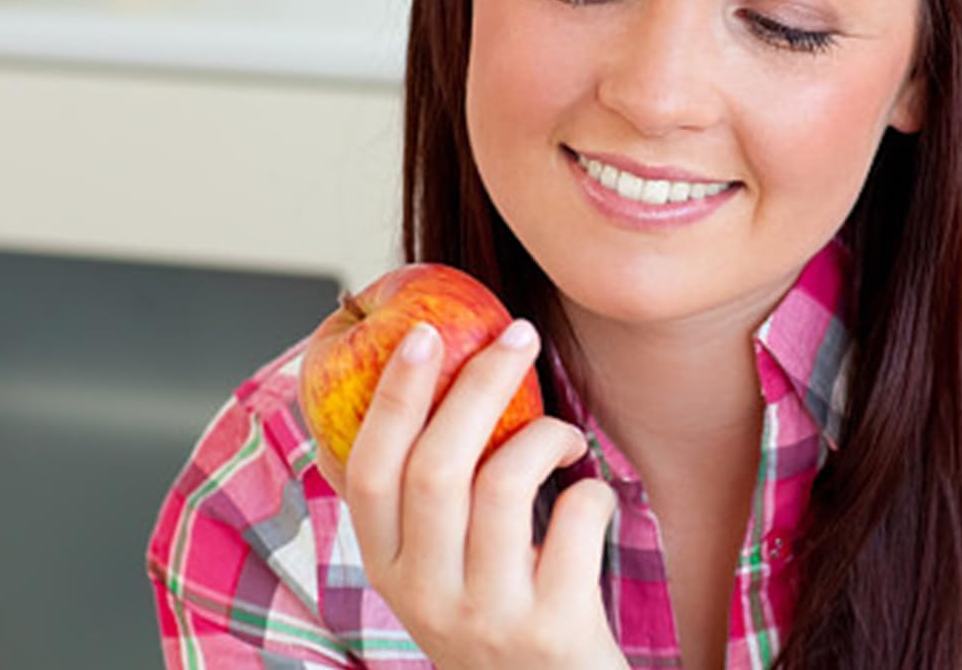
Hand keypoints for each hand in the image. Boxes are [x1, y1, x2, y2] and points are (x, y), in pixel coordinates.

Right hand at [328, 318, 628, 669]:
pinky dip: (593, 490)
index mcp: (391, 571)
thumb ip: (429, 501)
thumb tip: (423, 381)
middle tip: (519, 334)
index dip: (393, 397)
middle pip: (437, 465)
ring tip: (565, 439)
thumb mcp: (444, 571)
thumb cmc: (506, 618)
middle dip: (480, 382)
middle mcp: (427, 598)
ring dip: (545, 435)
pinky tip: (591, 501)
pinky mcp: (551, 629)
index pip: (369, 473)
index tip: (421, 332)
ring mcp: (488, 617)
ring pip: (503, 483)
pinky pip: (573, 519)